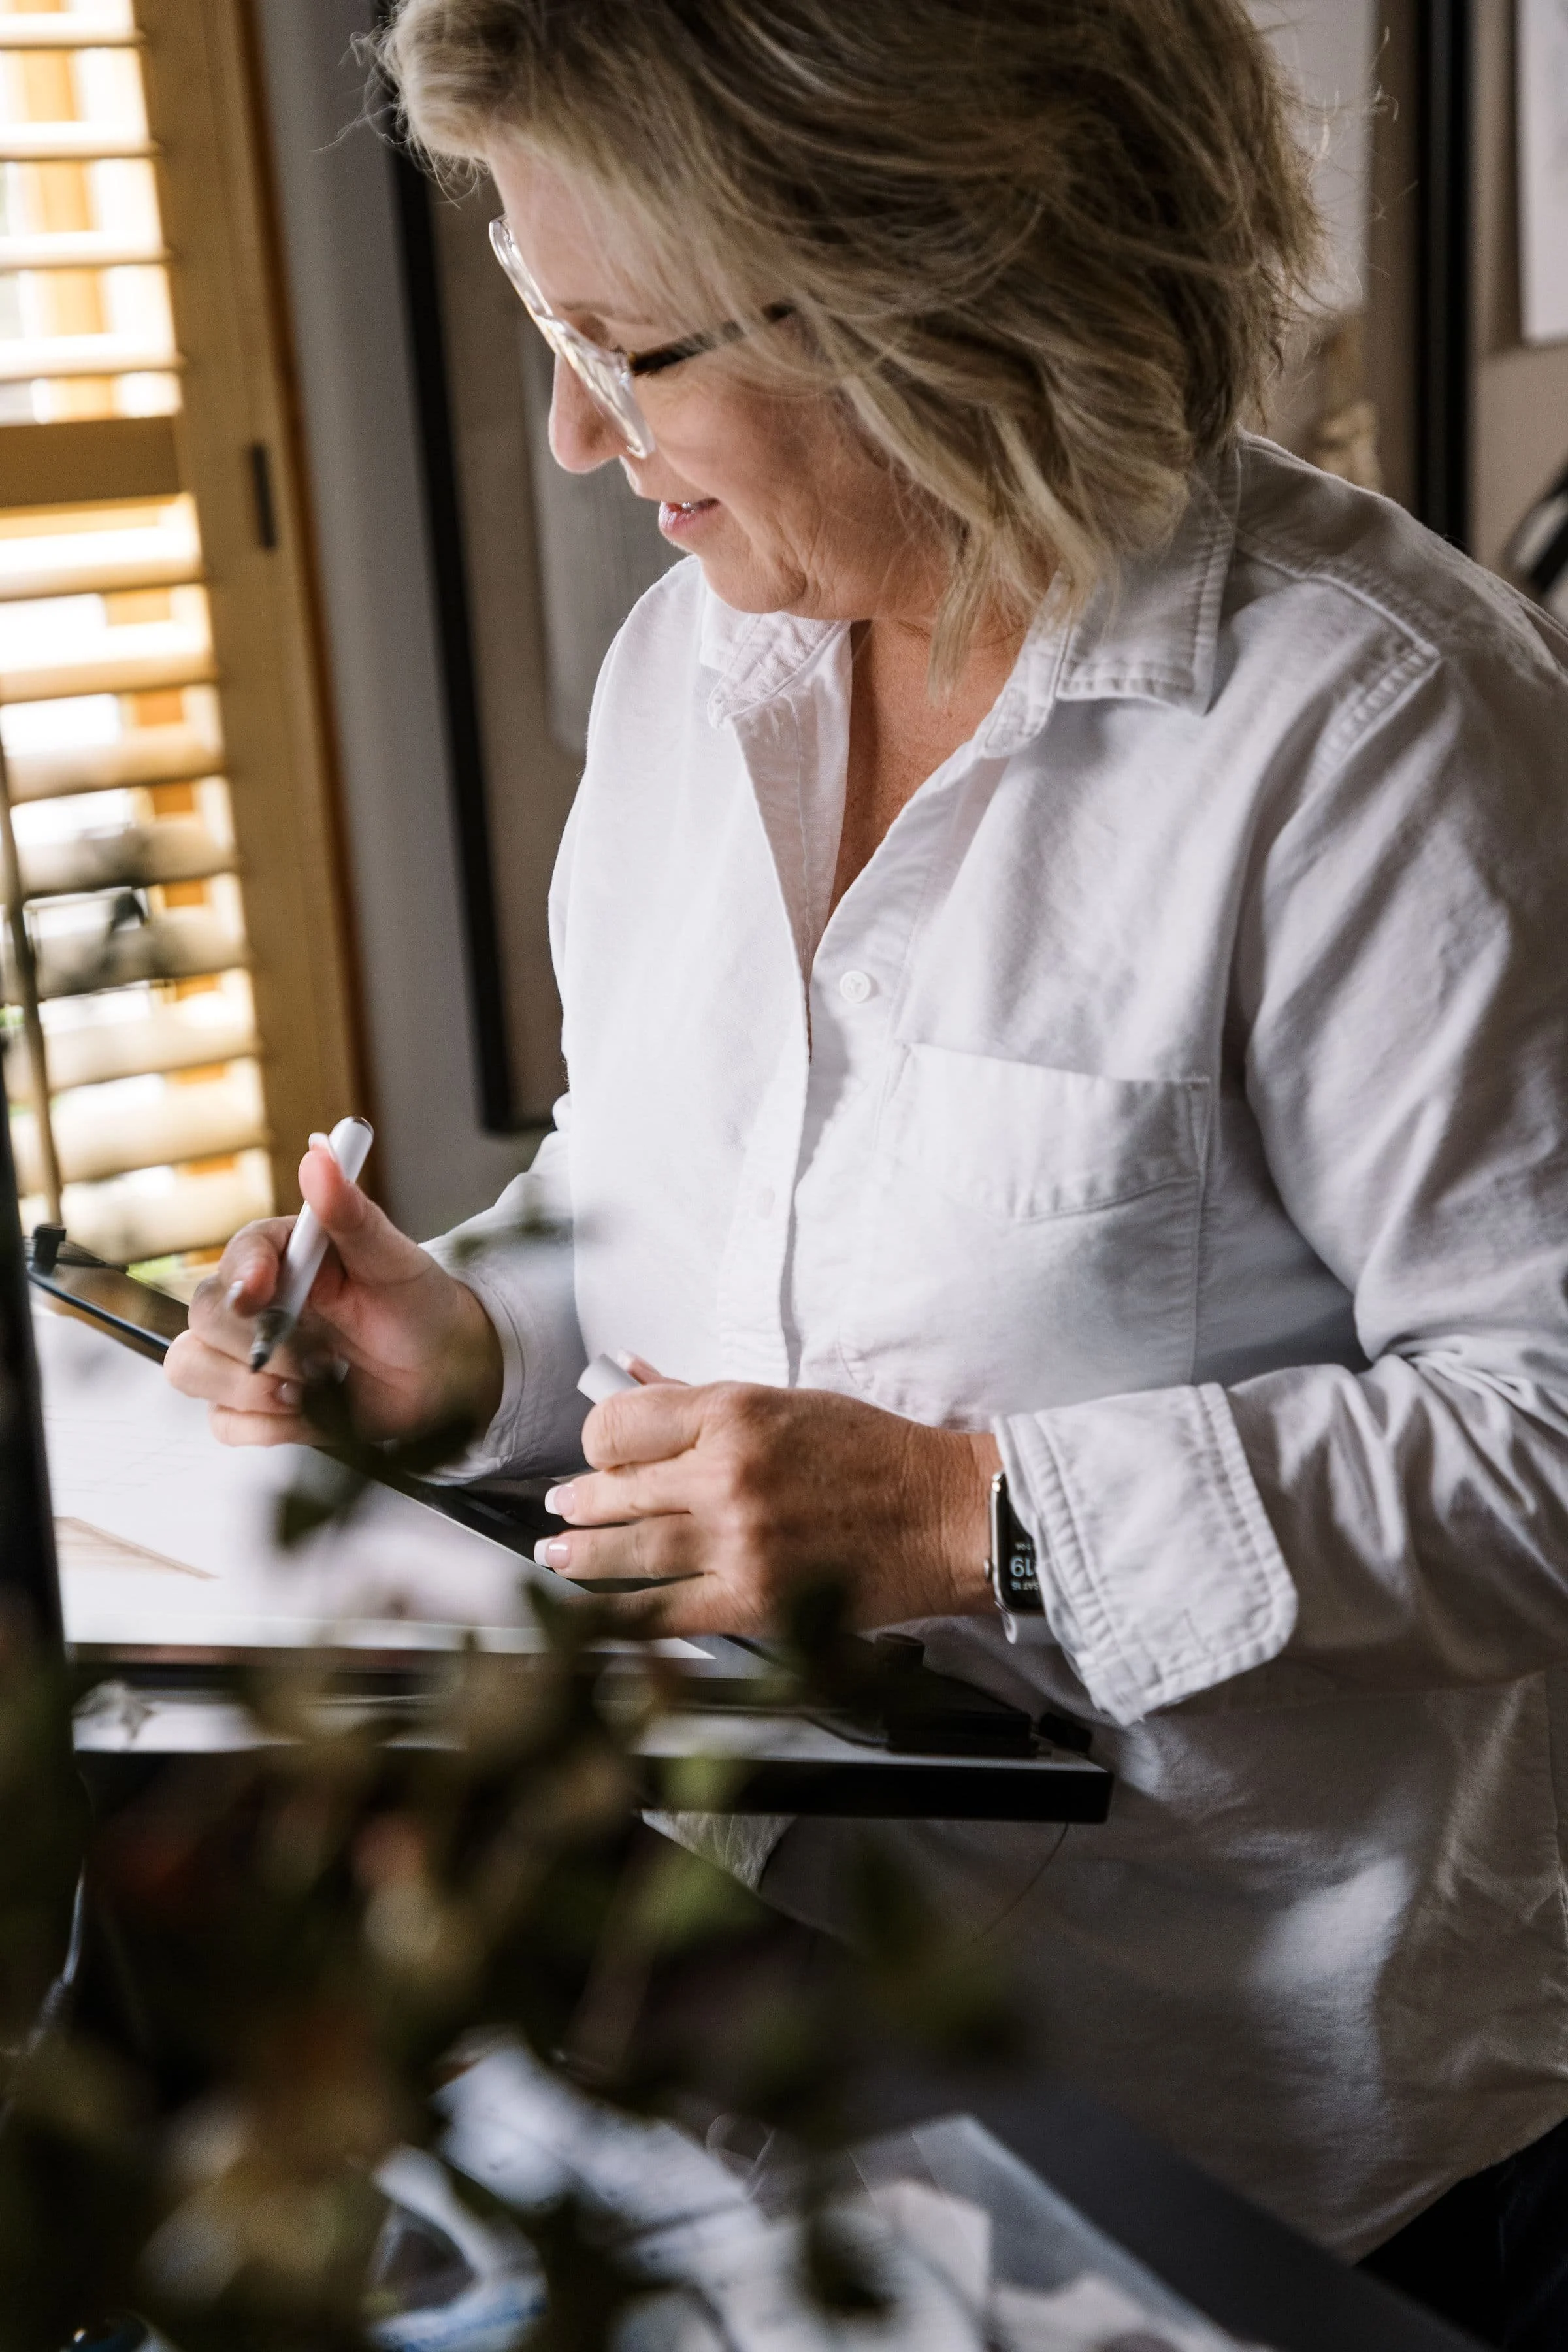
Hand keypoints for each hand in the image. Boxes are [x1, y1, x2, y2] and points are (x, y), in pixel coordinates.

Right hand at [165, 1139, 502, 1447]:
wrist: (446, 1371)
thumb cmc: (419, 1305)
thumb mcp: (393, 1258)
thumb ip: (351, 1211)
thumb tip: (320, 1154)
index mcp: (283, 1255)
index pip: (236, 1256)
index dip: (242, 1276)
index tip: (264, 1295)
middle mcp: (258, 1303)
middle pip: (200, 1317)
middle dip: (254, 1345)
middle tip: (315, 1359)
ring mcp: (251, 1356)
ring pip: (192, 1369)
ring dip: (247, 1389)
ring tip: (310, 1391)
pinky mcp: (258, 1405)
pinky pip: (224, 1423)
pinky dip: (265, 1427)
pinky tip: (311, 1414)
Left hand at [535, 1375, 1000, 1635]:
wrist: (944, 1516)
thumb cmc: (871, 1454)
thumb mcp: (783, 1402)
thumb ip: (697, 1397)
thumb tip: (626, 1372)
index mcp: (735, 1412)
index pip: (620, 1424)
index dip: (598, 1442)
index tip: (600, 1456)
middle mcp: (727, 1473)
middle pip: (615, 1489)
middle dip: (580, 1503)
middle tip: (564, 1511)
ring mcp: (738, 1541)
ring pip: (629, 1552)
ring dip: (582, 1557)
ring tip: (558, 1555)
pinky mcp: (756, 1600)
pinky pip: (666, 1613)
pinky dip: (622, 1617)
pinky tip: (595, 1613)